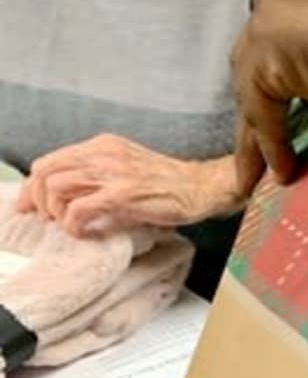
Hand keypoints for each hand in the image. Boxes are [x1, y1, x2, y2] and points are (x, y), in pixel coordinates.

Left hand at [16, 136, 238, 236]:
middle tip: (47, 219)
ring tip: (70, 225)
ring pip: (56, 188)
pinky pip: (78, 209)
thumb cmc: (169, 184)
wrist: (203, 187)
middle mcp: (104, 153)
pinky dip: (73, 224)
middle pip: (45, 171)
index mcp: (103, 145)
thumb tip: (69, 199)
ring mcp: (113, 172)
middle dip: (38, 199)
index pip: (50, 160)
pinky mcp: (122, 194)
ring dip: (55, 212)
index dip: (35, 186)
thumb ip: (98, 176)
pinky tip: (85, 232)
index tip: (35, 206)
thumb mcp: (127, 169)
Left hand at [232, 0, 307, 187]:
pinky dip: (272, 142)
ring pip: (251, 77)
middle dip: (264, 85)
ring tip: (266, 165)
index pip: (289, 10)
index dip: (290, 51)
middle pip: (259, 41)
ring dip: (260, 124)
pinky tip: (286, 169)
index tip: (297, 89)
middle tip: (274, 128)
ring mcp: (274, 11)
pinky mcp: (267, 51)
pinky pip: (260, 108)